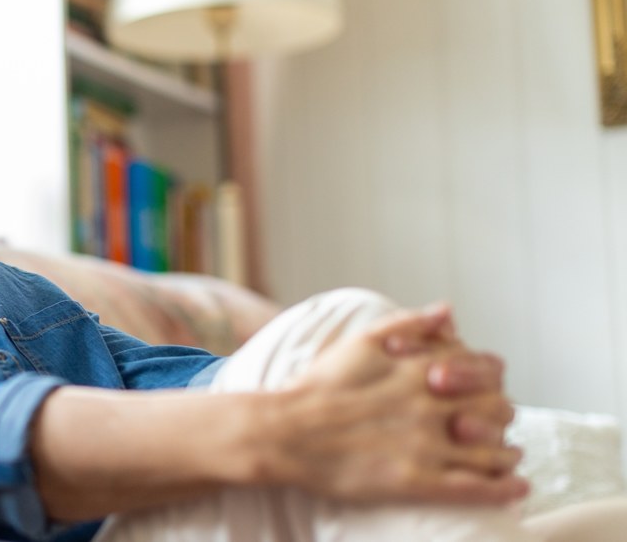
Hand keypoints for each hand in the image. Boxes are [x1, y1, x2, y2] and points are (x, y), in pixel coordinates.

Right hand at [269, 310, 527, 505]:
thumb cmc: (318, 385)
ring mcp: (425, 445)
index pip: (486, 371)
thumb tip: (448, 311)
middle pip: (497, 410)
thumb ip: (408, 324)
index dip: (492, 381)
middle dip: (501, 417)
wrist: (284, 431)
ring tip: (509, 458)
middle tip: (496, 425)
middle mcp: (429, 405)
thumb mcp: (361, 341)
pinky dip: (504, 489)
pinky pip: (476, 488)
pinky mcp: (415, 482)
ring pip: (493, 451)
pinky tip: (516, 488)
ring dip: (507, 454)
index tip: (487, 389)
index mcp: (419, 370)